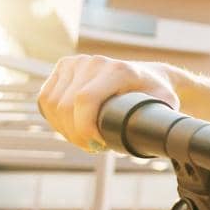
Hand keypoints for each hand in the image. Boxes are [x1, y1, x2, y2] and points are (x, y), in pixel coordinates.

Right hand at [36, 55, 180, 152]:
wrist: (150, 76)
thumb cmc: (157, 96)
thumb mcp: (164, 107)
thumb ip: (161, 121)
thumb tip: (154, 140)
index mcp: (118, 70)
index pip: (85, 100)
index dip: (83, 128)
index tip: (97, 145)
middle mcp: (94, 62)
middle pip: (66, 106)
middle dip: (75, 135)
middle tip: (92, 147)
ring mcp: (77, 62)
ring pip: (52, 104)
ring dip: (63, 129)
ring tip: (84, 138)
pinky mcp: (64, 66)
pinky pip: (45, 99)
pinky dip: (54, 118)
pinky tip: (70, 127)